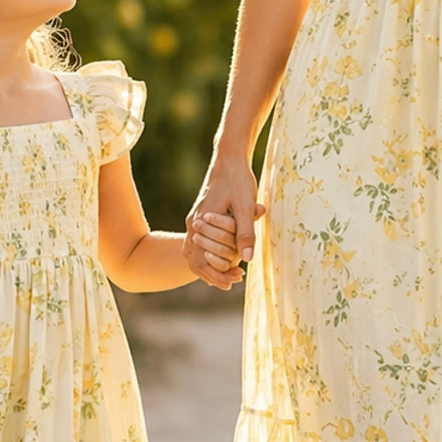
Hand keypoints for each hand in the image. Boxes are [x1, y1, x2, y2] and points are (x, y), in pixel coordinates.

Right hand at [185, 156, 263, 288]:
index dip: (216, 275)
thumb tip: (247, 259)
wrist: (228, 159)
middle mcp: (193, 223)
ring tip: (229, 274)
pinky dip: (208, 254)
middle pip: (195, 260)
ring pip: (194, 253)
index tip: (232, 282)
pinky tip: (224, 258)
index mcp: (200, 222)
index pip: (200, 260)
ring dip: (210, 266)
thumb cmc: (238, 180)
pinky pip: (198, 243)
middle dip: (213, 274)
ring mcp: (194, 220)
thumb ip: (245, 233)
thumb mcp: (245, 206)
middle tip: (233, 282)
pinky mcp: (199, 217)